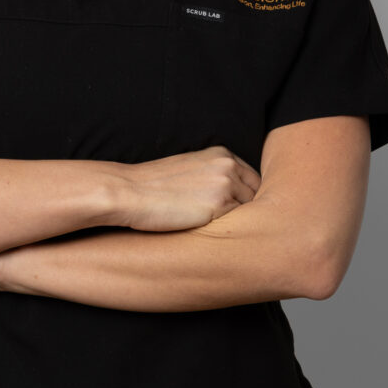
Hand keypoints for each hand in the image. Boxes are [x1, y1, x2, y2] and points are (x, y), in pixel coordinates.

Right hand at [123, 145, 261, 231]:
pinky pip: (239, 223)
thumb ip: (215, 176)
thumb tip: (233, 197)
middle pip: (257, 194)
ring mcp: (226, 183)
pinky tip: (213, 235)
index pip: (252, 179)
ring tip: (220, 232)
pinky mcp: (219, 205)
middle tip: (233, 227)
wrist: (130, 191)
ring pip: (251, 210)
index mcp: (221, 153)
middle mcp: (228, 164)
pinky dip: (230, 231)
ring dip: (239, 222)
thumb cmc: (153, 185)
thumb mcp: (190, 169)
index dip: (246, 198)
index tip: (237, 212)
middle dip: (248, 210)